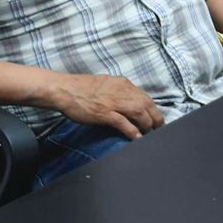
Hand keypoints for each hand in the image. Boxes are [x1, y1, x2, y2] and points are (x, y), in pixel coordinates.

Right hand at [46, 73, 163, 139]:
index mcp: (123, 83)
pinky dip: (133, 131)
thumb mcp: (106, 84)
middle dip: (156, 118)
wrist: (64, 89)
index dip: (153, 109)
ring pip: (140, 112)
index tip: (155, 118)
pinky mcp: (105, 113)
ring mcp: (114, 102)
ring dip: (148, 125)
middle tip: (158, 129)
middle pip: (147, 104)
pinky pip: (124, 122)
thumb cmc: (81, 88)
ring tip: (151, 134)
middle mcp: (122, 91)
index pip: (145, 96)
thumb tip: (127, 102)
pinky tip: (138, 138)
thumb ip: (118, 91)